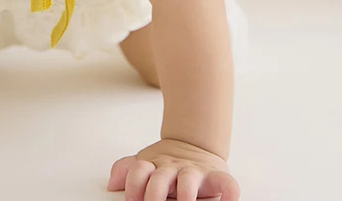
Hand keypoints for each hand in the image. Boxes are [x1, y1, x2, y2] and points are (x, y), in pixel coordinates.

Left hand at [107, 138, 240, 200]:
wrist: (195, 145)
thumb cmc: (167, 164)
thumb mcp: (147, 162)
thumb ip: (127, 170)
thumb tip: (111, 184)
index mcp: (155, 165)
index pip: (140, 170)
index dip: (133, 185)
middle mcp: (173, 168)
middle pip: (160, 179)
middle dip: (154, 195)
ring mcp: (195, 172)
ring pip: (188, 182)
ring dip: (185, 195)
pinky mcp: (216, 177)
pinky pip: (226, 184)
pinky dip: (230, 192)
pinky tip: (229, 200)